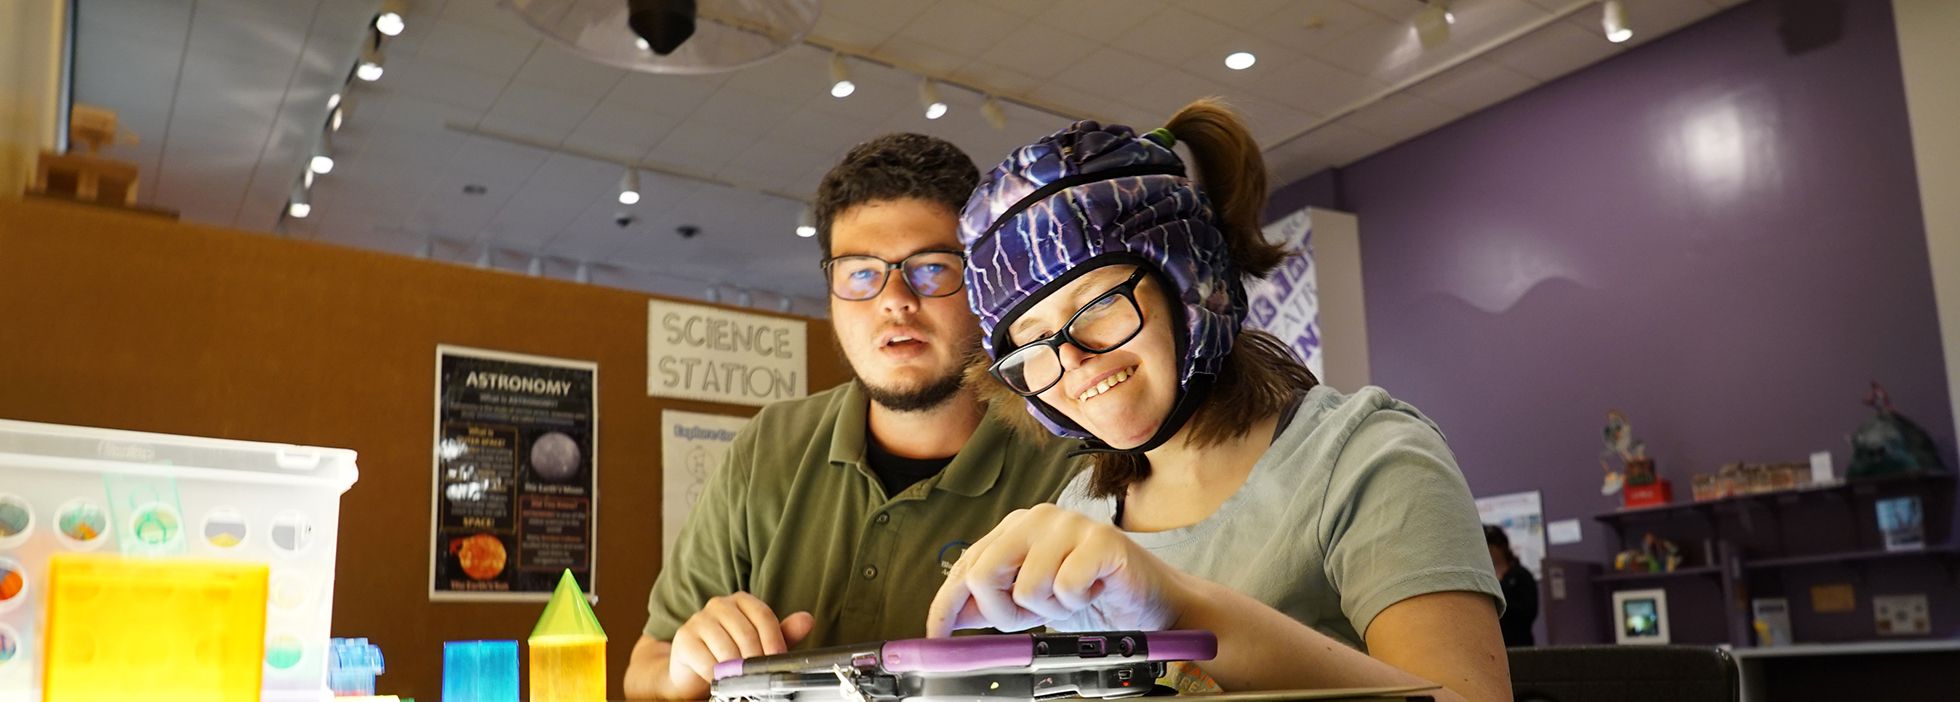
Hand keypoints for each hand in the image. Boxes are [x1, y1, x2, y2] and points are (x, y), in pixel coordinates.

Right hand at [668, 592, 814, 689]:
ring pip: (727, 649)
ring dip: (736, 671)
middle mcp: (719, 604)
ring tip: (740, 680)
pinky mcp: (684, 638)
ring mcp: (699, 619)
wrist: (694, 668)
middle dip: (755, 660)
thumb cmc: (731, 652)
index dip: (774, 641)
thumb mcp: (761, 643)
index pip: (763, 616)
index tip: (778, 660)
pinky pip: (707, 661)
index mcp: (742, 601)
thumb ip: (783, 632)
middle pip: (746, 633)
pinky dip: (718, 676)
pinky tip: (720, 680)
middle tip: (759, 677)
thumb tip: (808, 620)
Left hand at [926, 504, 1184, 636]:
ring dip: (1050, 610)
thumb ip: (990, 603)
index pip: (965, 565)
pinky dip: (1076, 603)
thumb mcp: (1029, 603)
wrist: (1147, 602)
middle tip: (1031, 618)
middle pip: (984, 572)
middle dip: (1001, 612)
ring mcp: (1069, 525)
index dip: (946, 605)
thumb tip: (948, 617)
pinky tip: (1093, 591)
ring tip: (1073, 599)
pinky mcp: (1100, 540)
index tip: (937, 636)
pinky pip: (1064, 587)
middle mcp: (1037, 519)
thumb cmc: (1088, 595)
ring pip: (1026, 587)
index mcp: (1015, 528)